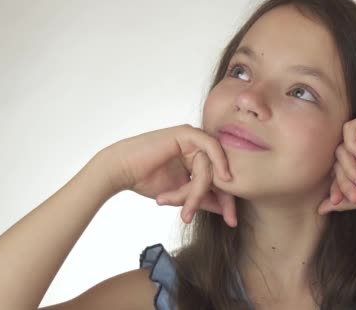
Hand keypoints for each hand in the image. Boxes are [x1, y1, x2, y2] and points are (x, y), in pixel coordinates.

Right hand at [101, 124, 237, 226]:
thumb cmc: (146, 180)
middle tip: (229, 220)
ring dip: (196, 193)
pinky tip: (223, 178)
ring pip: (210, 169)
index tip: (232, 221)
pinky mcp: (186, 133)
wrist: (122, 171)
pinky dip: (218, 162)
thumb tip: (225, 210)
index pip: (218, 181)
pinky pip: (210, 147)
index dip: (227, 201)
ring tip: (184, 209)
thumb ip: (203, 199)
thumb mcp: (182, 195)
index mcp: (196, 160)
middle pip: (219, 175)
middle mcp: (196, 149)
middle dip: (224, 199)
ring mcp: (192, 139)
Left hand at [318, 111, 355, 213]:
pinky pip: (350, 128)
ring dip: (348, 166)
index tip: (338, 200)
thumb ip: (344, 201)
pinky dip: (351, 144)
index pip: (337, 171)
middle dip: (344, 179)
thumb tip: (320, 209)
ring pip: (342, 146)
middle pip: (338, 159)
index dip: (335, 185)